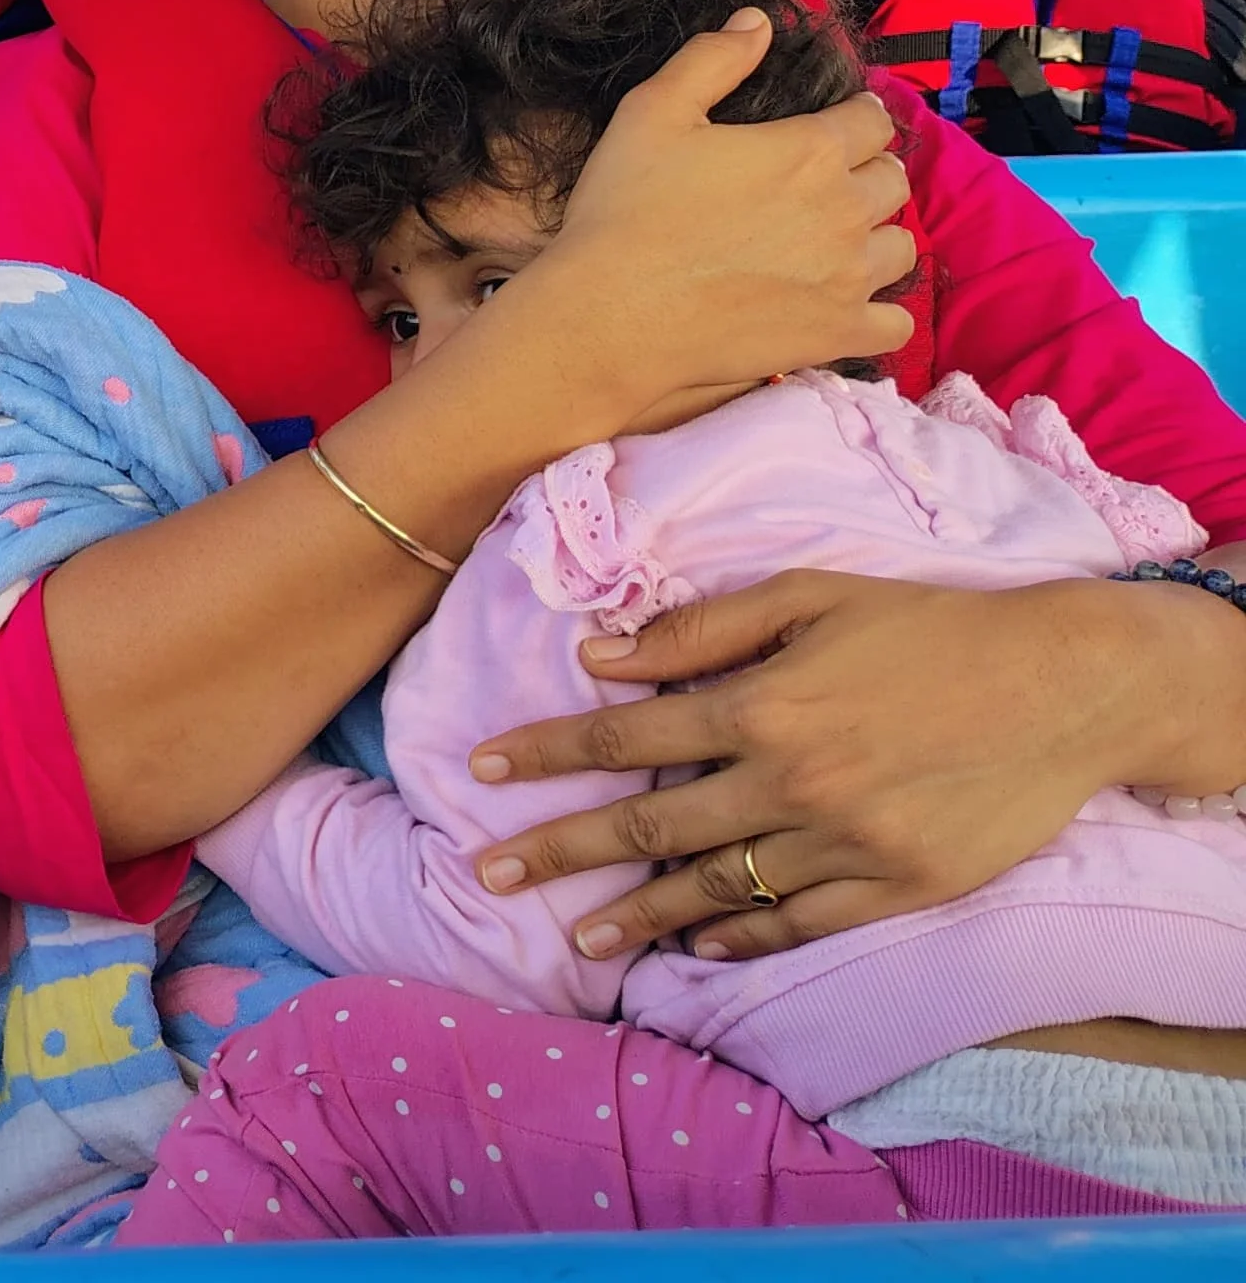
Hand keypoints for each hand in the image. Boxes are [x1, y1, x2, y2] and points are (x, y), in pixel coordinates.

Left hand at [465, 570, 1236, 960]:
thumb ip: (702, 631)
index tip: (477, 771)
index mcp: (764, 706)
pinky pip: (798, 923)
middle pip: (649, 828)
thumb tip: (599, 656)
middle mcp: (793, 784)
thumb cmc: (931, 627)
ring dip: (637, 915)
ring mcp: (846, 844)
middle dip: (559, 852)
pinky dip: (740, 938)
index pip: (623, 740)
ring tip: (578, 939)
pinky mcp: (899, 887)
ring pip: (716, 889)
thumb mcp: (812, 598)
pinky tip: (693, 948)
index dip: (544, 755)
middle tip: (487, 878)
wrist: (1068, 687)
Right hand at [525, 11, 913, 426]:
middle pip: (893, 182)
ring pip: (900, 248)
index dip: (856, 117)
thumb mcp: (651, 112)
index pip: (872, 121)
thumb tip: (759, 21)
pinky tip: (848, 305)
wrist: (612, 315)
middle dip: (868, 174)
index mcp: (810, 150)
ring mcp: (850, 277)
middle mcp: (845, 210)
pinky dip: (880, 313)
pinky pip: (895, 324)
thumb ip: (712, 59)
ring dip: (876, 239)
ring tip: (837, 244)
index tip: (836, 125)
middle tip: (827, 185)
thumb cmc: (625, 209)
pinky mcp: (840, 333)